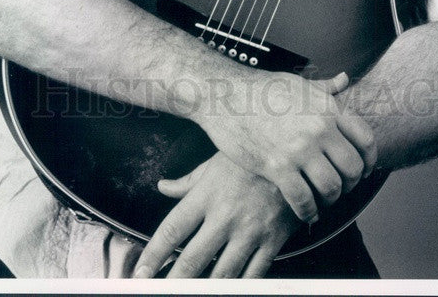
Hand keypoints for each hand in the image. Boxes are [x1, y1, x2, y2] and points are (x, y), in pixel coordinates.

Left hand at [132, 153, 297, 278]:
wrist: (296, 155)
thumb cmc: (252, 158)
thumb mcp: (216, 163)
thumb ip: (188, 181)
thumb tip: (163, 187)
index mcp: (208, 194)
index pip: (173, 229)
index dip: (153, 255)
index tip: (140, 273)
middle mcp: (226, 215)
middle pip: (192, 259)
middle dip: (173, 282)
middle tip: (159, 293)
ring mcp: (251, 231)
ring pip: (222, 274)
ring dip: (203, 290)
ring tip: (191, 296)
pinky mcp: (272, 241)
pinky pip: (253, 275)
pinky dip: (238, 288)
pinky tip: (226, 291)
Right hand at [196, 69, 376, 223]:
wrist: (225, 94)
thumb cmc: (260, 88)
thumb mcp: (298, 82)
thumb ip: (325, 87)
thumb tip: (344, 79)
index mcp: (327, 107)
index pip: (366, 139)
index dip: (369, 161)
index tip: (364, 170)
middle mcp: (318, 128)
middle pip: (353, 168)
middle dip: (351, 184)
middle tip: (341, 188)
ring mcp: (298, 148)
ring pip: (332, 187)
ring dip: (331, 200)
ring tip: (323, 200)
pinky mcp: (277, 167)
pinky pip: (304, 200)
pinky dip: (309, 212)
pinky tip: (306, 212)